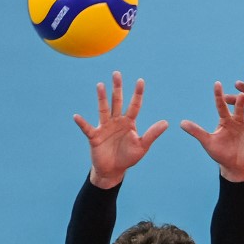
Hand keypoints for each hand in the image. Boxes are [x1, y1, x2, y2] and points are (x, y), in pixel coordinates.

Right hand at [74, 72, 168, 187]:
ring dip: (102, 98)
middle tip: (117, 73)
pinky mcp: (94, 136)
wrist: (114, 170)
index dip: (138, 93)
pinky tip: (77, 116)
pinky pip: (88, 128)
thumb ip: (152, 134)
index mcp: (129, 122)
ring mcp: (105, 127)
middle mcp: (116, 121)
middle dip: (117, 88)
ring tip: (100, 85)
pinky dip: (82, 123)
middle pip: (117, 101)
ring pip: (103, 109)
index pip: (135, 105)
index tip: (141, 80)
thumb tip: (166, 122)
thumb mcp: (142, 146)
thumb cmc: (128, 157)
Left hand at [181, 82, 243, 181]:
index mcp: (226, 121)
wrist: (234, 167)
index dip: (219, 95)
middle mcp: (238, 122)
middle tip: (241, 95)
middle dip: (240, 103)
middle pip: (239, 110)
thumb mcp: (208, 142)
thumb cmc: (220, 153)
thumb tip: (181, 123)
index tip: (217, 83)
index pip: (221, 106)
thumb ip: (196, 132)